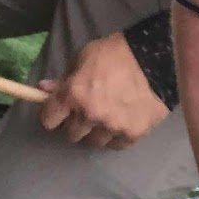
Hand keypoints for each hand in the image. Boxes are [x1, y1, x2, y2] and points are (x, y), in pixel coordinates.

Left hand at [38, 32, 167, 148]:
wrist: (156, 58)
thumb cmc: (115, 53)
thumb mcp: (84, 57)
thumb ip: (64, 77)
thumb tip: (43, 89)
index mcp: (73, 94)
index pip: (48, 120)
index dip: (52, 114)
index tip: (59, 111)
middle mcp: (89, 115)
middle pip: (70, 134)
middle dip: (75, 123)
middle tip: (86, 111)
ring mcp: (111, 127)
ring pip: (93, 141)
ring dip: (96, 131)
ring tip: (107, 115)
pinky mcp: (131, 134)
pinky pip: (115, 144)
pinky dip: (116, 135)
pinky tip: (121, 120)